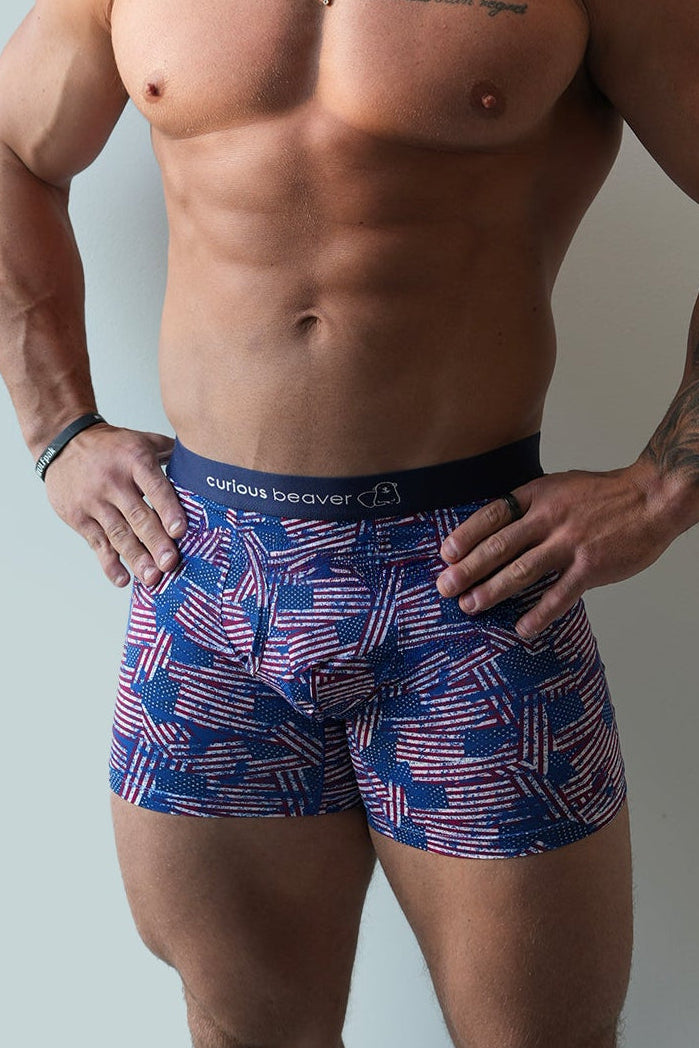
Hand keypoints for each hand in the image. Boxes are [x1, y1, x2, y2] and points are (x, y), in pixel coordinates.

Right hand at [44, 423, 186, 587]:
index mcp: (134, 460)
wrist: (62, 442)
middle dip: (155, 542)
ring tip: (152, 578)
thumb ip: (169, 451)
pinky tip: (123, 579)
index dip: (168, 510)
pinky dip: (109, 563)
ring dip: (136, 558)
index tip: (179, 532)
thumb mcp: (140, 440)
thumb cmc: (109, 446)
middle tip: (170, 563)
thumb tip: (203, 462)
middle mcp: (113, 481)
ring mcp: (94, 501)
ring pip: (118, 534)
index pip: (155, 487)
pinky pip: (97, 543)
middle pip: (138, 516)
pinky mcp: (78, 516)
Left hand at [435, 461, 675, 637]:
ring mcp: (570, 543)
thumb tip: (498, 529)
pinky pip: (559, 595)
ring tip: (471, 606)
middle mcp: (549, 518)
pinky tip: (522, 628)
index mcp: (538, 496)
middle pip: (499, 546)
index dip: (466, 535)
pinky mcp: (591, 566)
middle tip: (445, 588)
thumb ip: (532, 507)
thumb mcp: (561, 487)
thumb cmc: (606, 495)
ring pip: (521, 571)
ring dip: (492, 591)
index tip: (446, 554)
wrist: (652, 497)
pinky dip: (539, 614)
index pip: (493, 516)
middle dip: (468, 569)